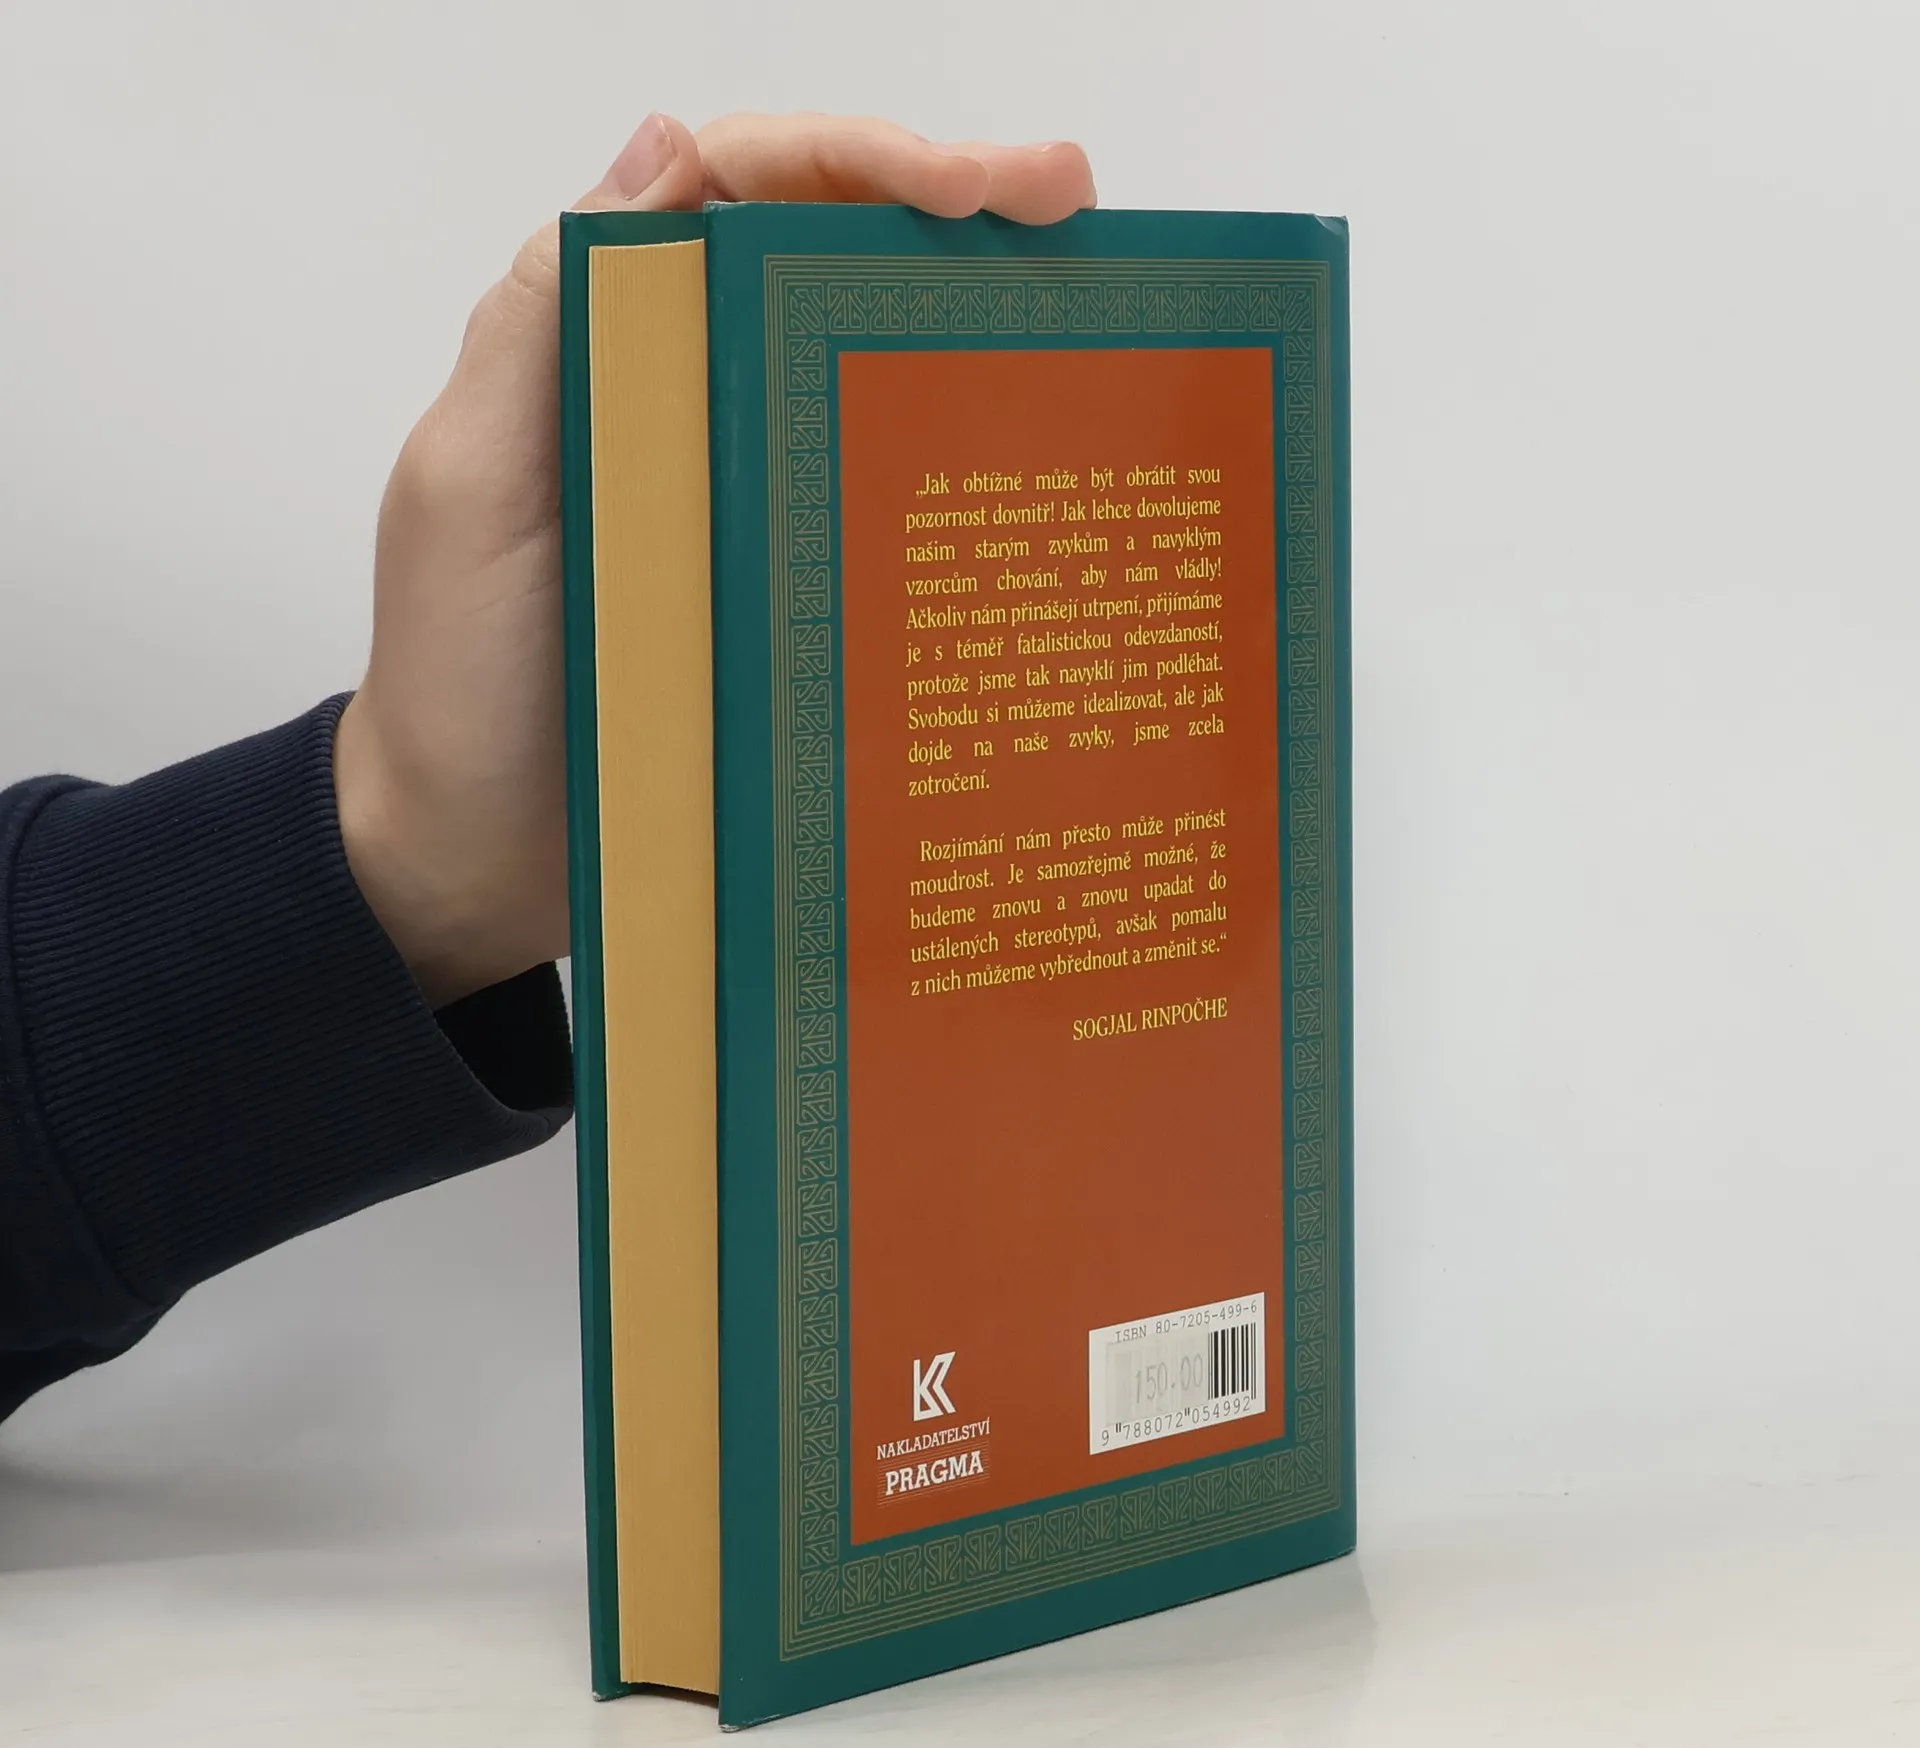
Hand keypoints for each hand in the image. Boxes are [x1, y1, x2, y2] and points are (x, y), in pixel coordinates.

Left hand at [334, 114, 1096, 1006]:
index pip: (745, 190)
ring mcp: (747, 491)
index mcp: (609, 341)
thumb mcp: (472, 487)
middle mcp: (689, 394)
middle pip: (832, 260)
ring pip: (873, 369)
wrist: (476, 860)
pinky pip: (878, 500)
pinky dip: (959, 470)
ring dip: (980, 328)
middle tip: (1079, 210)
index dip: (863, 160)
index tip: (978, 185)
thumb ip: (545, 322)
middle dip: (959, 214)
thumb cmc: (457, 684)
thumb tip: (667, 144)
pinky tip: (1041, 472)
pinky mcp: (786, 586)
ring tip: (1097, 311)